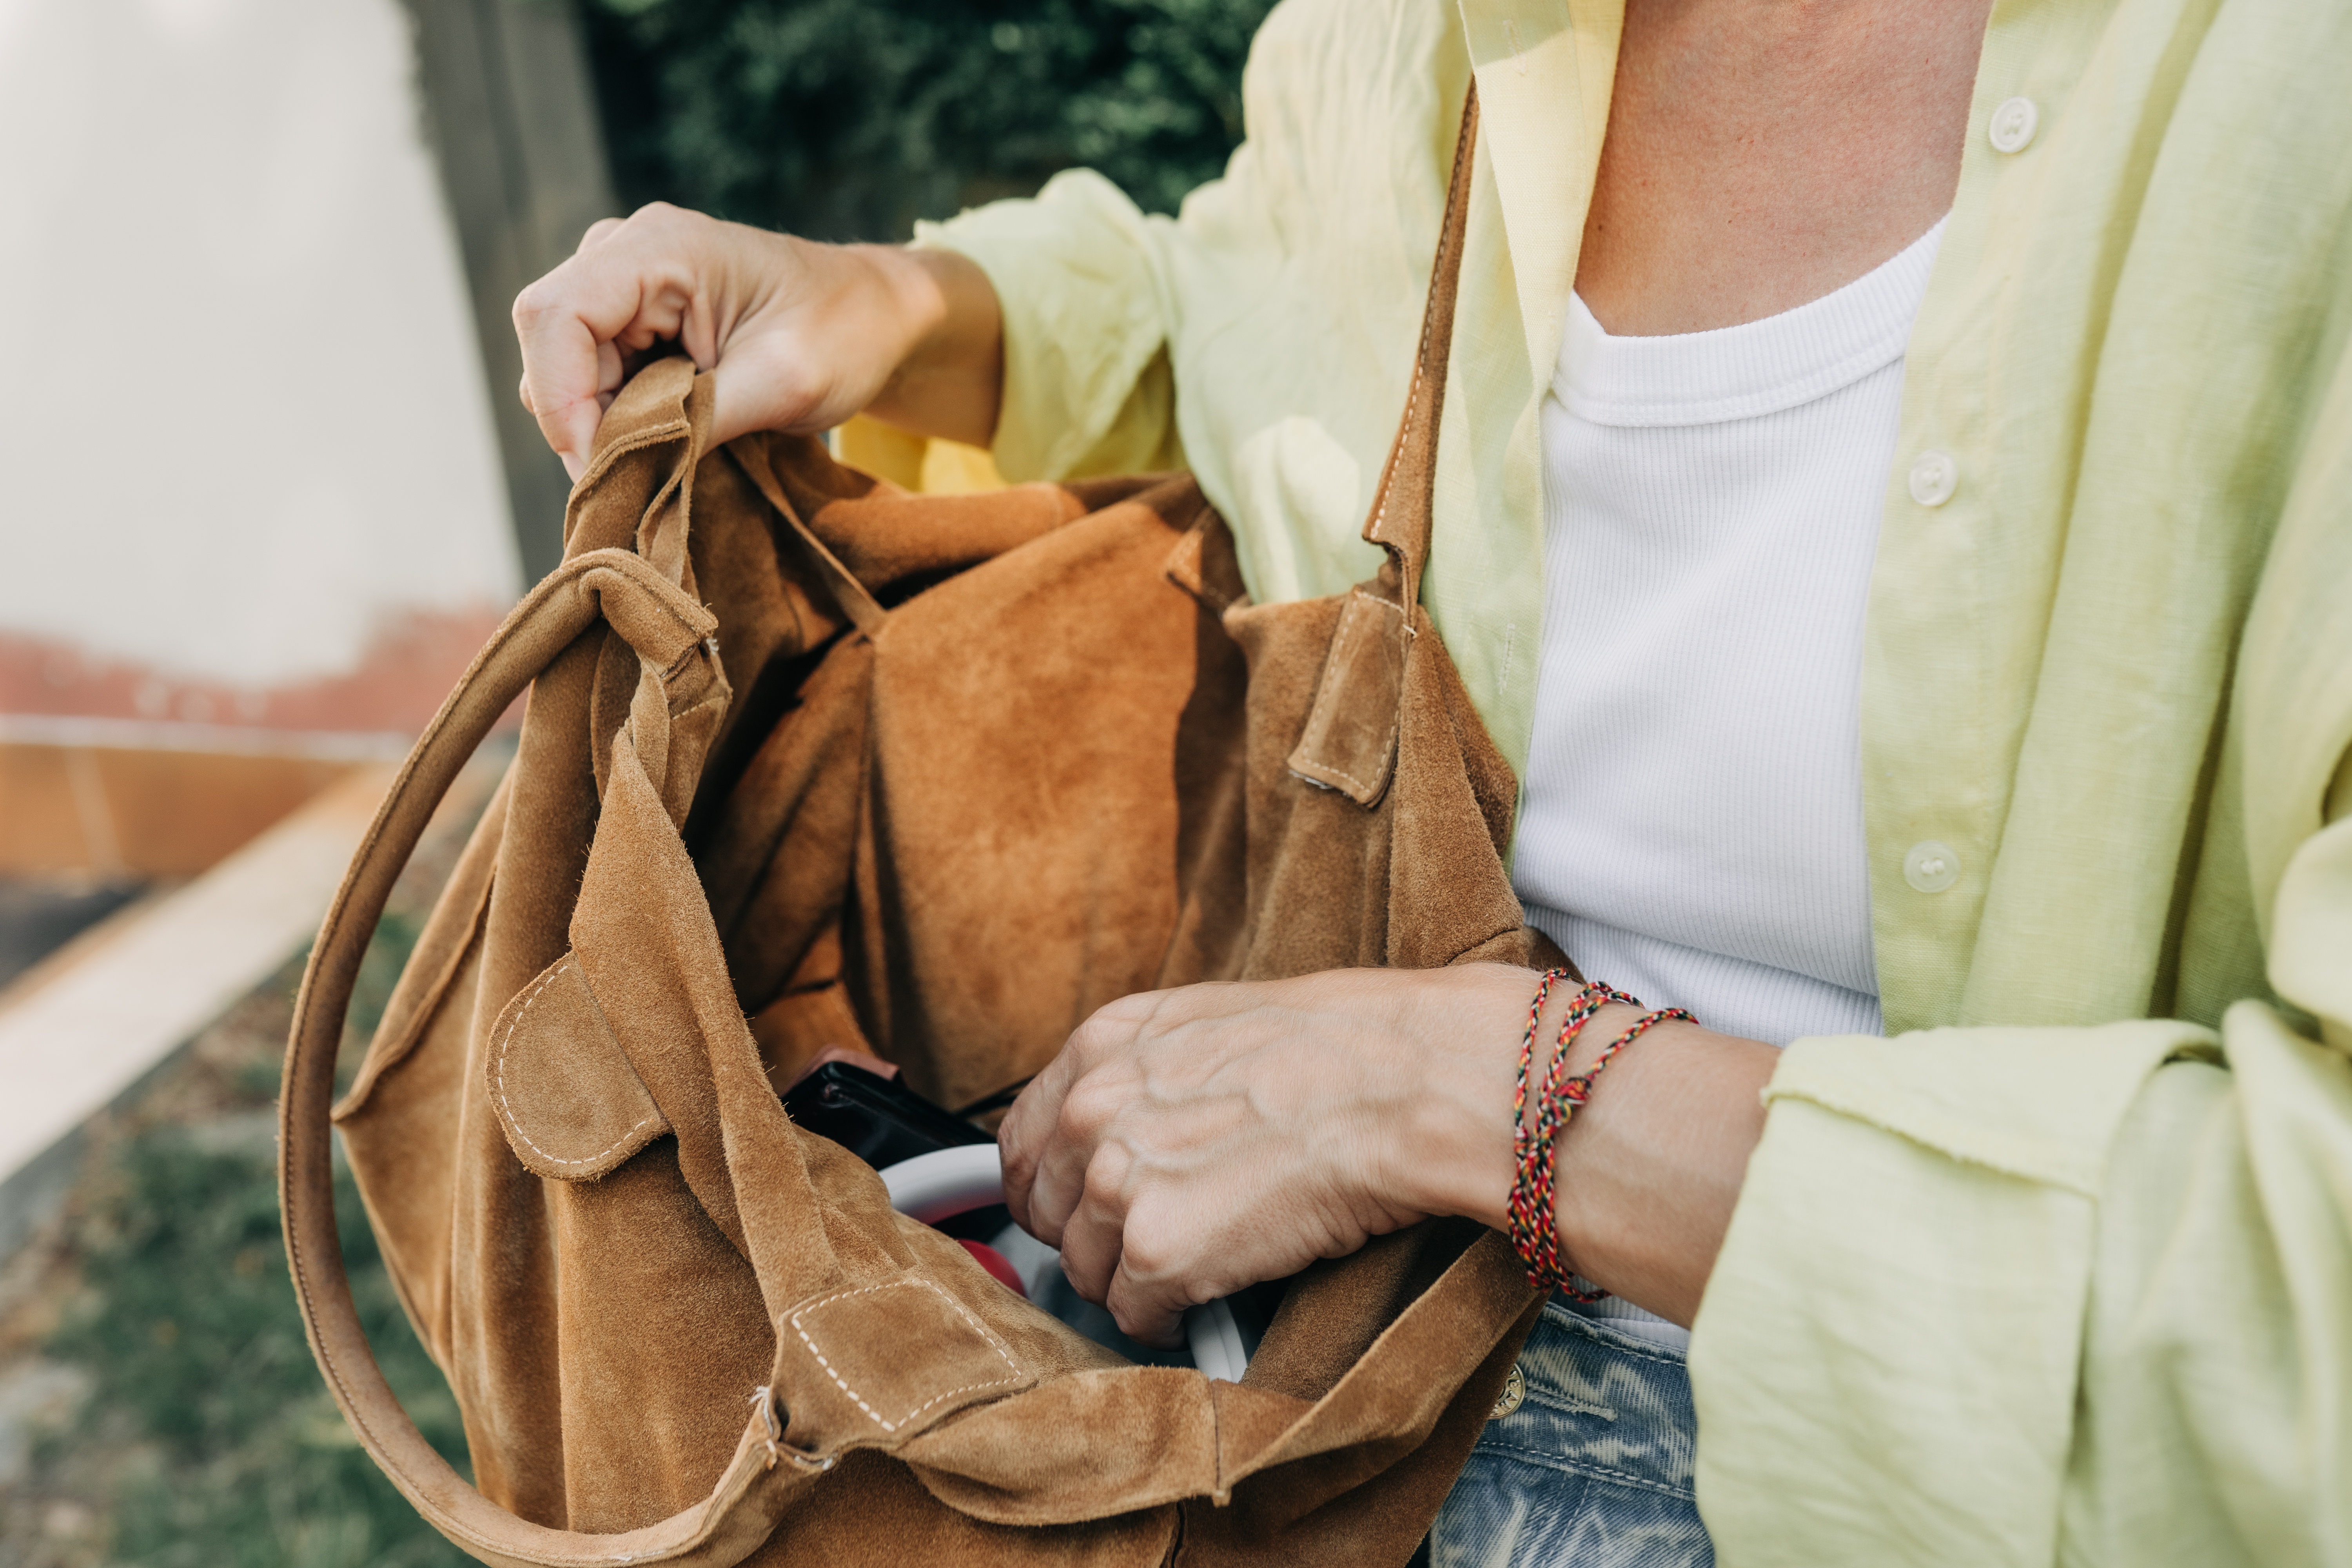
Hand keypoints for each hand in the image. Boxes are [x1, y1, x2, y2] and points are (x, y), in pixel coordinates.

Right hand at [511, 203, 1003, 478]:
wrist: (877, 315)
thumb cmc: (844, 332)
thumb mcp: (783, 382)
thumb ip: (697, 421)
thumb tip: (622, 470)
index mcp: (660, 246)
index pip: (557, 316)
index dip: (561, 398)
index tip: (597, 465)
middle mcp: (625, 250)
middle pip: (548, 344)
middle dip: (577, 419)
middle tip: (631, 479)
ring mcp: (625, 280)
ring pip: (563, 365)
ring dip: (598, 422)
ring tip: (663, 457)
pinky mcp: (633, 315)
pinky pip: (592, 373)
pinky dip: (615, 415)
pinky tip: (664, 437)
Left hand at [996, 967, 1535, 1346]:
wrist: (1405, 1081)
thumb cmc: (1341, 1047)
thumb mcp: (1214, 1024)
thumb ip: (1149, 1072)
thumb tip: (1130, 1123)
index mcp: (1102, 1047)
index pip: (1024, 1139)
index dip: (1049, 1185)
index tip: (1074, 1209)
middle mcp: (1092, 1111)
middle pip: (1047, 1212)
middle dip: (1087, 1237)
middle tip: (1138, 1248)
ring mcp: (1118, 1184)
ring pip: (1086, 1272)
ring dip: (1129, 1282)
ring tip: (1187, 1274)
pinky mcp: (1159, 1254)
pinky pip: (1136, 1315)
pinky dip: (1166, 1322)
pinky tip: (1207, 1303)